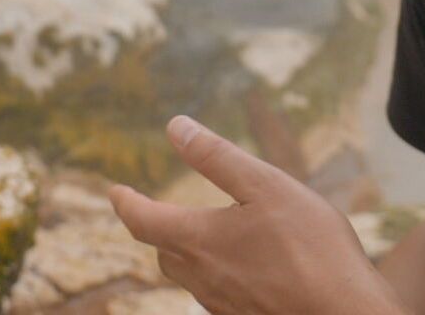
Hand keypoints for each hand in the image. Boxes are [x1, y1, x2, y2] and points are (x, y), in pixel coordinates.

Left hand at [108, 115, 407, 314]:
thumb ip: (217, 157)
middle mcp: (203, 278)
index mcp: (201, 240)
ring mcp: (223, 305)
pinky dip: (214, 272)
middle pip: (163, 252)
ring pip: (188, 276)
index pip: (143, 221)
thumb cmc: (311, 246)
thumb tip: (176, 127)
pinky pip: (214, 293)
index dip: (125, 203)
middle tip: (155, 211)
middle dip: (155, 228)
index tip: (114, 191)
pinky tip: (241, 264)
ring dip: (183, 252)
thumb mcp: (265, 185)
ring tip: (199, 233)